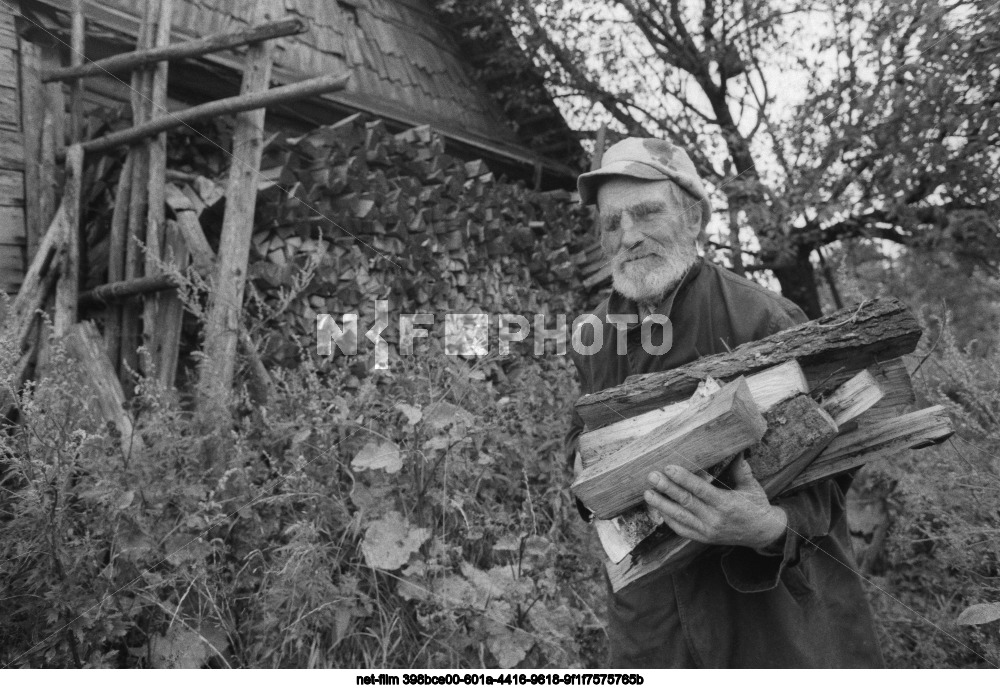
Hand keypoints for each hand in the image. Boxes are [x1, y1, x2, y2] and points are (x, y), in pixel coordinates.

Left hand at [643, 458, 787, 548]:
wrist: (763, 534)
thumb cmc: (756, 506)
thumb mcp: (752, 487)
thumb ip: (742, 470)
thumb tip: (736, 449)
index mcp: (726, 504)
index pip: (701, 490)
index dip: (683, 479)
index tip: (669, 468)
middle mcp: (715, 519)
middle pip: (686, 502)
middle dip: (667, 488)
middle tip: (651, 476)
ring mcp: (707, 531)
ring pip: (680, 517)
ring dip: (662, 504)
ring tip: (647, 493)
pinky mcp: (703, 538)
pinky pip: (682, 529)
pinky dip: (668, 519)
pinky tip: (658, 508)